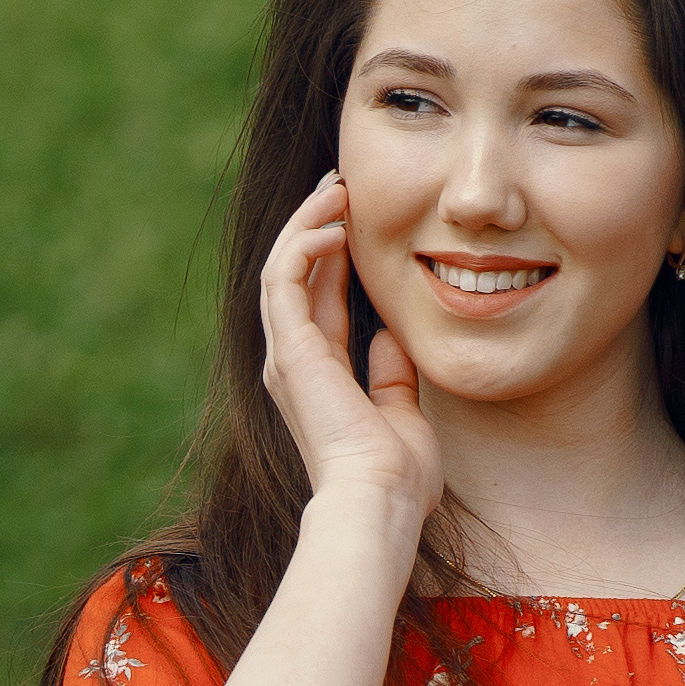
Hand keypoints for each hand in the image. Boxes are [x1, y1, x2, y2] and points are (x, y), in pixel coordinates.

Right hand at [255, 172, 438, 527]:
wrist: (377, 500)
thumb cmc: (394, 474)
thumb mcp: (401, 411)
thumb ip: (390, 375)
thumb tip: (391, 338)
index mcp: (316, 373)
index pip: (318, 295)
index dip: (334, 252)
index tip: (358, 215)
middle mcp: (292, 361)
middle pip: (294, 273)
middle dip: (316, 224)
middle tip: (343, 185)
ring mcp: (286, 355)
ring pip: (283, 267)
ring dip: (307, 223)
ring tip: (337, 190)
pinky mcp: (290, 351)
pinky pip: (286, 280)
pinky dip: (305, 245)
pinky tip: (335, 225)